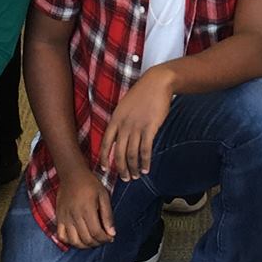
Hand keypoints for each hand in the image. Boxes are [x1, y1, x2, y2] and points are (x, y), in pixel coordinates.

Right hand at [54, 165, 116, 248]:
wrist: (72, 174)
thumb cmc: (90, 184)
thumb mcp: (103, 195)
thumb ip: (108, 215)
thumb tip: (112, 233)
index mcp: (87, 210)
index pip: (96, 233)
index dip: (105, 239)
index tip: (110, 237)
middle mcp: (75, 216)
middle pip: (86, 239)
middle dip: (98, 243)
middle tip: (103, 239)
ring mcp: (65, 218)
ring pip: (74, 241)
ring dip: (85, 245)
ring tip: (93, 240)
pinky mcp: (59, 218)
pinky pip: (62, 236)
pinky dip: (70, 241)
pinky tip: (78, 238)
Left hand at [102, 65, 174, 180]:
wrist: (157, 83)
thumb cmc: (141, 94)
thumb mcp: (124, 106)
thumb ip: (120, 122)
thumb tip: (118, 138)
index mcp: (115, 119)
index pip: (106, 143)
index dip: (104, 158)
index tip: (105, 169)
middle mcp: (124, 125)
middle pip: (119, 153)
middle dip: (121, 168)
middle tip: (125, 178)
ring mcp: (137, 127)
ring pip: (132, 154)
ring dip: (133, 168)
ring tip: (135, 176)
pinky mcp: (150, 128)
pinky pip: (146, 150)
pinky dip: (145, 162)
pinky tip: (146, 169)